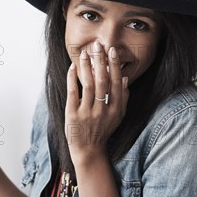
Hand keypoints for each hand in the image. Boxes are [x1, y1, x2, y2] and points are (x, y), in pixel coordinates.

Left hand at [65, 40, 128, 167]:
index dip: (114, 65)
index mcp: (115, 109)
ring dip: (86, 67)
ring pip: (88, 85)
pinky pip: (73, 93)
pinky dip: (72, 79)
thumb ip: (123, 98)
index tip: (112, 51)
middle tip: (98, 45)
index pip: (115, 82)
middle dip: (100, 61)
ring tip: (85, 53)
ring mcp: (87, 113)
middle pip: (102, 81)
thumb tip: (123, 78)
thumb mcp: (118, 116)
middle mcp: (102, 110)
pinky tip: (72, 67)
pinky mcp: (73, 115)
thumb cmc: (103, 130)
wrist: (89, 150)